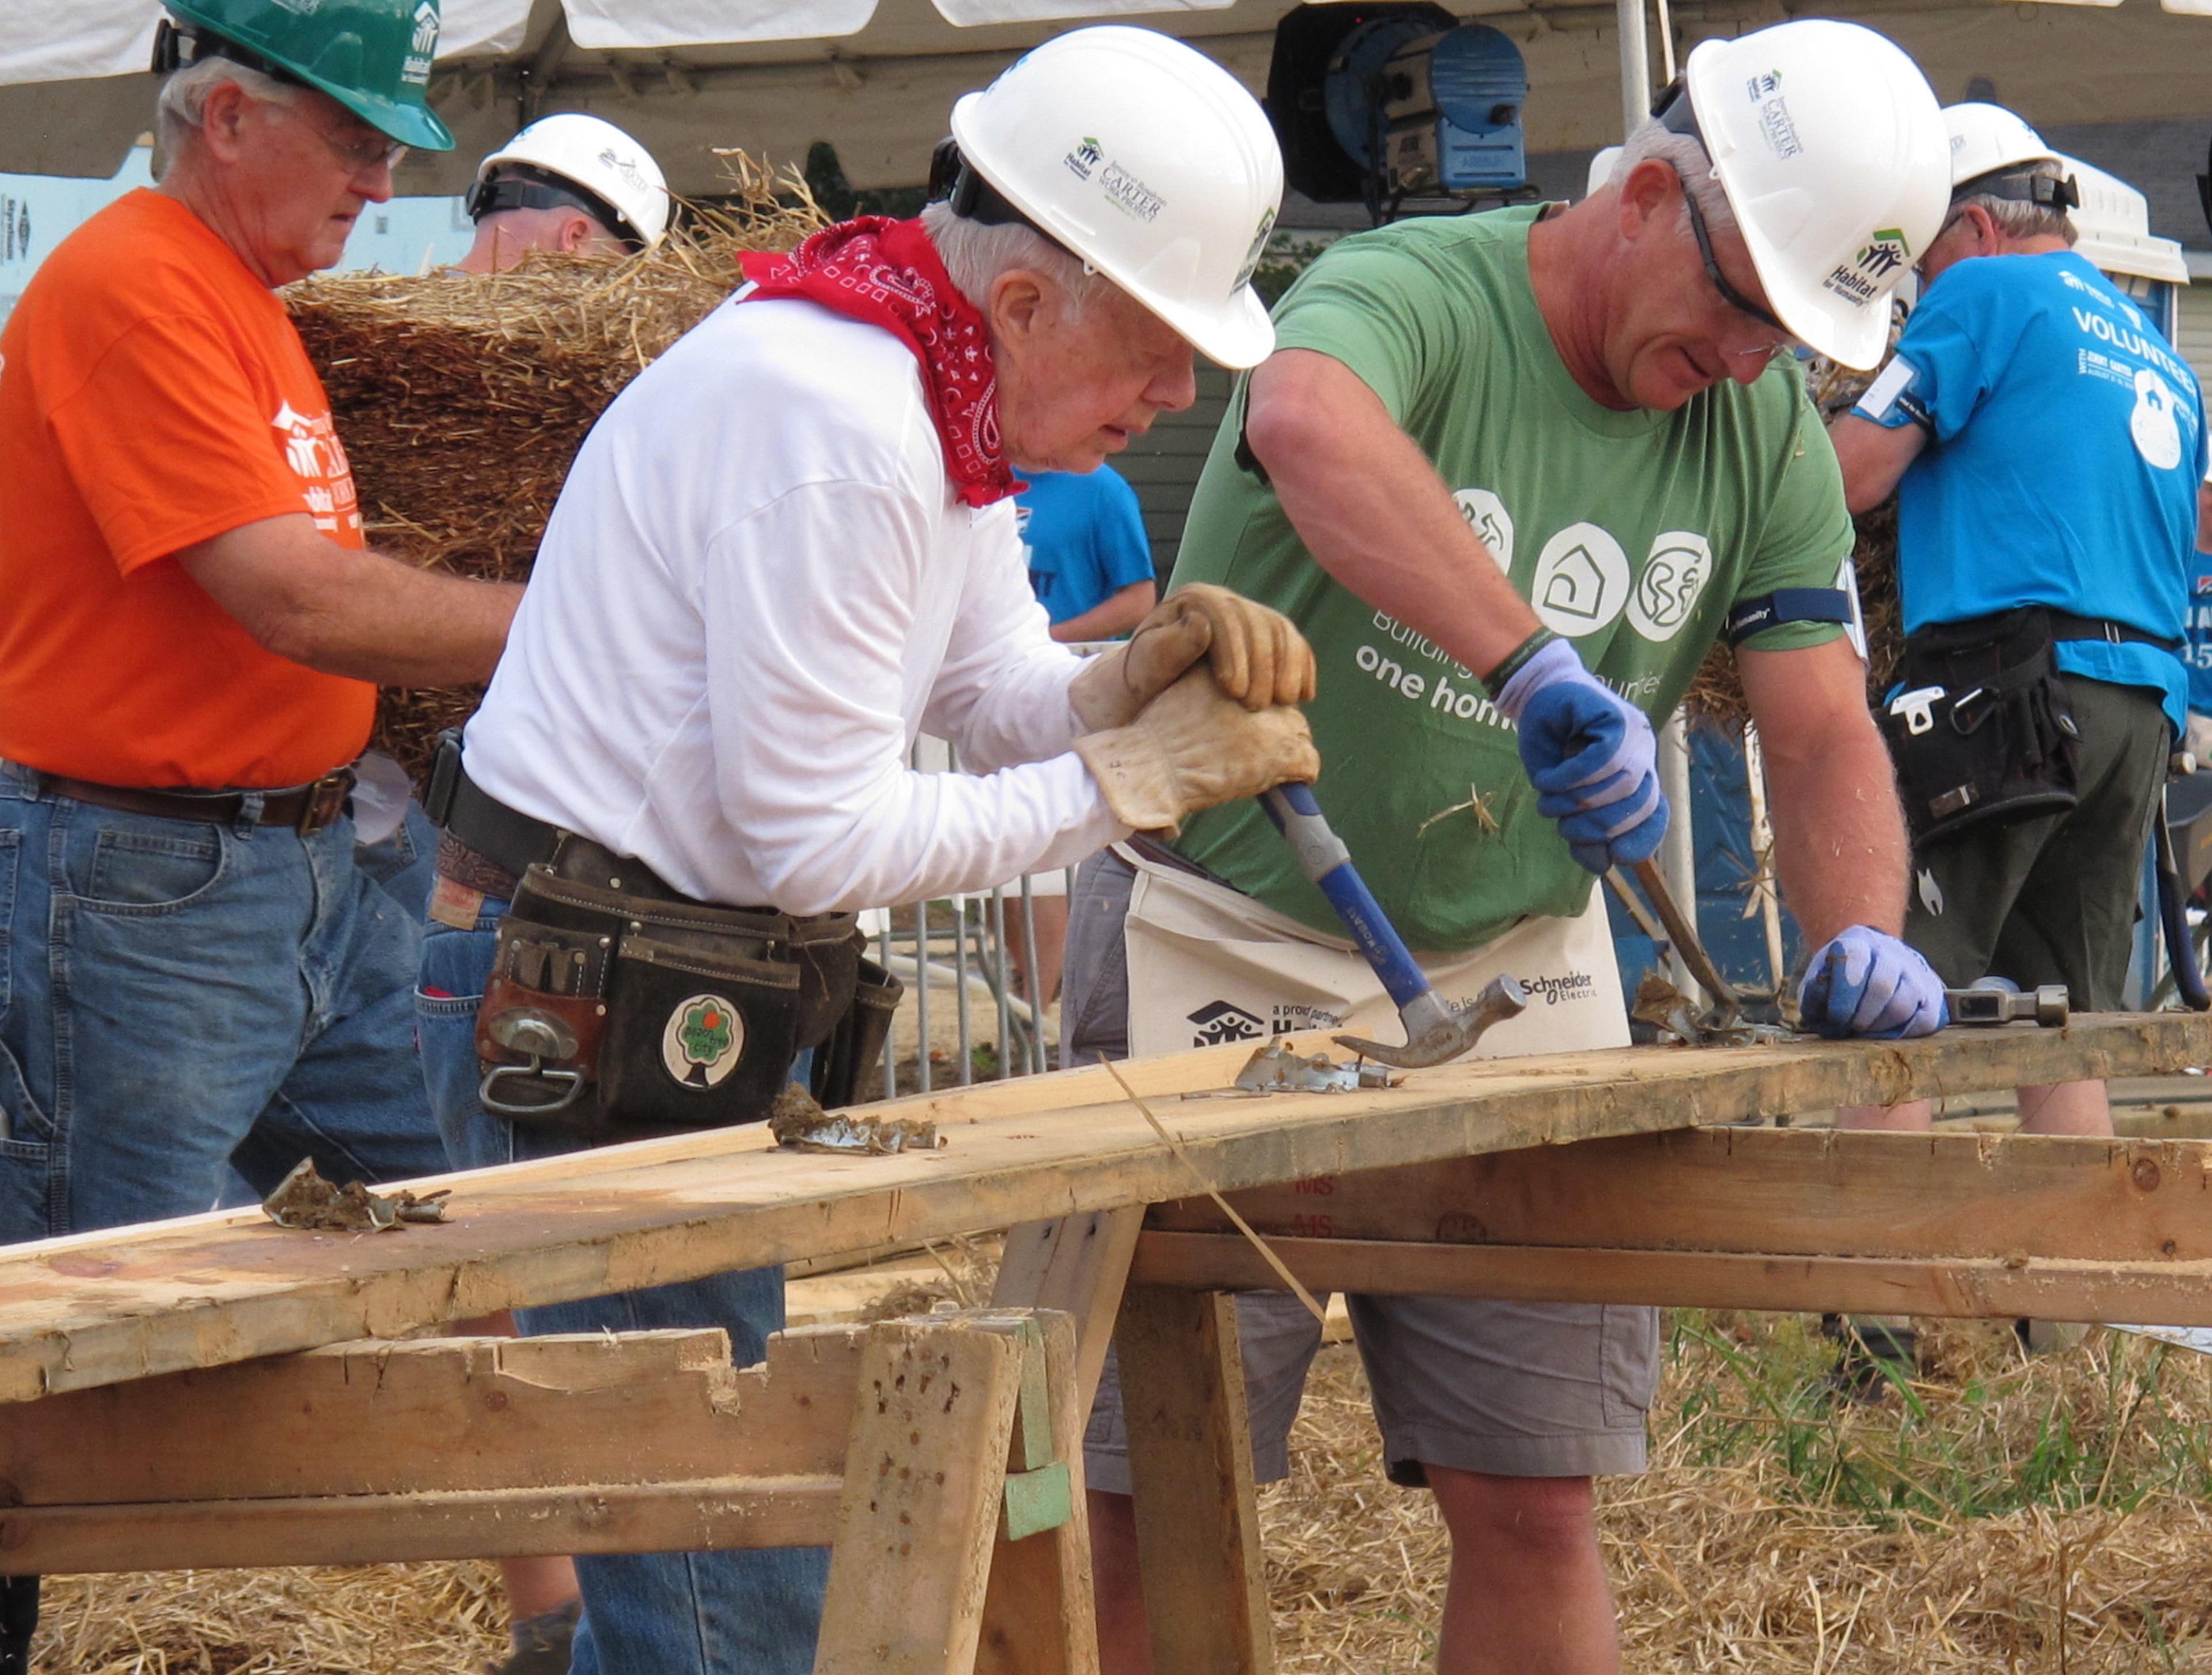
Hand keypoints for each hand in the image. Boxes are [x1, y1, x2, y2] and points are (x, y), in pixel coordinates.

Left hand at [1069, 583, 1316, 730]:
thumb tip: (1201, 623)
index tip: (1233, 691)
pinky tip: (1305, 695)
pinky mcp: (1270, 636)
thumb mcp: (1145, 668)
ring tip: (1283, 704)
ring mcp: (1251, 616)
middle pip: (1257, 623)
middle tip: (1257, 706)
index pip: (1222, 616)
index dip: (1234, 652)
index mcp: (1193, 600)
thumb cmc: (1145, 680)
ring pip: (1282, 631)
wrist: (1153, 690)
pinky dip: (1304, 668)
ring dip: (1288, 668)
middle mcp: (1226, 601)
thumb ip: (1167, 648)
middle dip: (1263, 666)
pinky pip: (1295, 644)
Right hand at [1074, 667, 1320, 835]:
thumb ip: (1212, 686)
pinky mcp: (1282, 753)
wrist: (1151, 767)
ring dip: (1286, 751)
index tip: (1243, 722)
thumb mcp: (1184, 689)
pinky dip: (1298, 776)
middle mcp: (1259, 687)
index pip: (1264, 679)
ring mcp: (1273, 722)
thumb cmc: (1157, 735)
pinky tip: (1278, 784)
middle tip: (1250, 750)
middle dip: (1274, 727)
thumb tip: (1233, 692)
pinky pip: (1309, 764)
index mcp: (1234, 667)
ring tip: (1260, 769)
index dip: (1256, 705)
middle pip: (1285, 706)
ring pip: (1300, 734)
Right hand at [1496, 639, 1665, 873]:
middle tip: (1562, 828)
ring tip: (1548, 801)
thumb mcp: (1563, 792)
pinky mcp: (1617, 716)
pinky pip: (1604, 759)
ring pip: (1622, 784)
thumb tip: (1600, 867)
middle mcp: (1644, 753)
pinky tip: (1550, 780)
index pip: (1655, 813)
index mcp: (1637, 772)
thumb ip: (1583, 824)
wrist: (1534, 690)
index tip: (1615, 858)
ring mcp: (1635, 733)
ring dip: (1579, 801)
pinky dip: (1574, 776)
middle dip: (1599, 826)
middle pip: (1639, 804)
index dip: (1640, 840)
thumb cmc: (1549, 740)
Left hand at [1797, 926, 1947, 1038]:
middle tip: (1851, 1027)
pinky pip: (1925, 1020)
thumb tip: (1826, 1017)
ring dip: (1880, 1027)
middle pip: (1882, 985)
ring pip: (1904, 1005)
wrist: (1873, 964)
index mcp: (1859, 941)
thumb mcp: (1820, 978)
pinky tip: (1886, 1033)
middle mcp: (1892, 952)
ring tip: (1865, 1031)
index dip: (1844, 993)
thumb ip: (1815, 995)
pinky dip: (1903, 1033)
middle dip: (1862, 1015)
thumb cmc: (1840, 978)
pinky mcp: (1934, 994)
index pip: (1855, 959)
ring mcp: (1917, 972)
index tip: (1836, 1017)